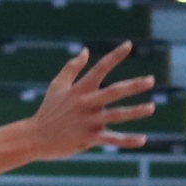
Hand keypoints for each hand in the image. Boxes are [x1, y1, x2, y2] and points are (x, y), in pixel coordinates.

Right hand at [20, 43, 157, 159]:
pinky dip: (127, 141)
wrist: (34, 137)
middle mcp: (86, 103)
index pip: (100, 68)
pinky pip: (111, 139)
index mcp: (80, 89)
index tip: (129, 45)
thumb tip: (86, 51)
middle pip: (114, 92)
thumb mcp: (56, 86)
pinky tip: (143, 139)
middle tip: (150, 80)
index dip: (115, 56)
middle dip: (133, 86)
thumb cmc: (48, 110)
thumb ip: (71, 68)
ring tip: (151, 107)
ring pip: (116, 115)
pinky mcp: (89, 138)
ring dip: (135, 112)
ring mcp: (88, 121)